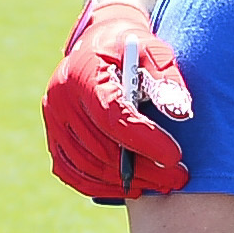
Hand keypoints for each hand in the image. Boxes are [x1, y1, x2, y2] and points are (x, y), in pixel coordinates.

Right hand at [42, 2, 193, 199]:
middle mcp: (59, 99)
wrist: (100, 45)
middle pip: (101, 147)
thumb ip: (166, 79)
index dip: (144, 140)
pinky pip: (72, 172)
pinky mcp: (55, 137)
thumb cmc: (132, 48)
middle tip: (179, 177)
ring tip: (164, 184)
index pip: (112, 116)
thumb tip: (179, 113)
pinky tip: (134, 187)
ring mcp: (53, 120)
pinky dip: (101, 185)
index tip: (175, 157)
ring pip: (87, 165)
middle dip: (144, 167)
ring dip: (127, 181)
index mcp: (82, 73)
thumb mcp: (153, 50)